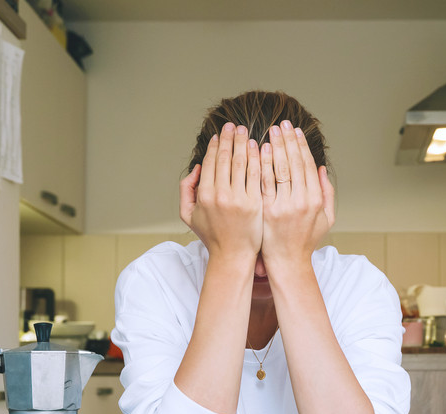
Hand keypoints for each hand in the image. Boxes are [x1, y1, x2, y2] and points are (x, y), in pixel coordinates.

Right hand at [179, 123, 262, 261]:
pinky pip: (257, 175)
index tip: (220, 134)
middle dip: (230, 138)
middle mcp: (220, 195)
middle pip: (226, 158)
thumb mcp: (188, 215)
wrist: (233, 256)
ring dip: (243, 143)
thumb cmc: (211, 236)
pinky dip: (258, 158)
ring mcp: (239, 199)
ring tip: (246, 131)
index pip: (210, 162)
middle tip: (234, 125)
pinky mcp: (255, 203)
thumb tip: (196, 167)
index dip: (215, 145)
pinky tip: (259, 147)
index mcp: (203, 195)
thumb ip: (186, 189)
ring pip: (242, 163)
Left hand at [259, 120, 335, 269]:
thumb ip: (327, 192)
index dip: (301, 145)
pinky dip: (262, 165)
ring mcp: (283, 206)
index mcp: (315, 200)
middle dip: (288, 140)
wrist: (287, 262)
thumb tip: (321, 167)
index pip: (308, 165)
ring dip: (275, 147)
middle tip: (281, 124)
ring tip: (270, 131)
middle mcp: (301, 201)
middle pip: (294, 163)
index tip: (295, 130)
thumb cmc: (306, 240)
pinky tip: (259, 151)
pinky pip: (263, 182)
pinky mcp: (266, 210)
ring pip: (279, 169)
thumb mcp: (326, 218)